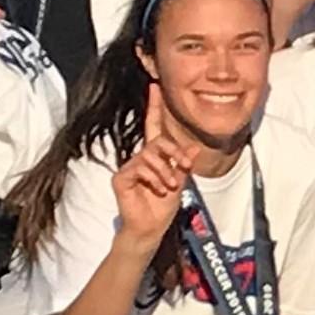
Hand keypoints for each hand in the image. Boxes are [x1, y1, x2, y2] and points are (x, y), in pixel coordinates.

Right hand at [111, 86, 192, 242]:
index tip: (155, 86)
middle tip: (186, 166)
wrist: (151, 228)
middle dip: (175, 152)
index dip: (154, 106)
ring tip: (171, 185)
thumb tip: (193, 147)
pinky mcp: (120, 177)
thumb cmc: (163, 206)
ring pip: (149, 155)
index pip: (153, 126)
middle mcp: (140, 157)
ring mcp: (129, 166)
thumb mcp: (180, 182)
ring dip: (165, 170)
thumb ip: (184, 164)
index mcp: (154, 156)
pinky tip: (158, 188)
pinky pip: (139, 167)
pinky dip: (153, 177)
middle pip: (157, 141)